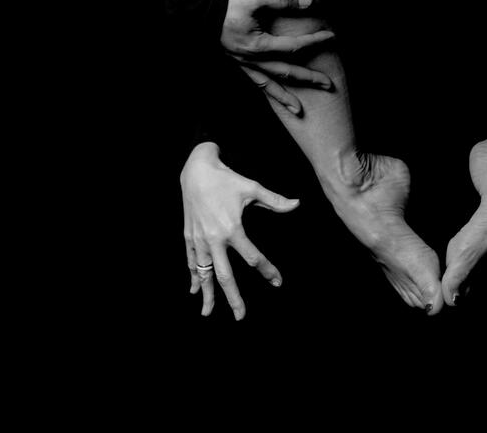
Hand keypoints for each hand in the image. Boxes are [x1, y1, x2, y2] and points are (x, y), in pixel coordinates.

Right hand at [181, 143, 300, 320]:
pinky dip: (193, 276)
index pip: (253, 257)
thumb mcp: (252, 188)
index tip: (278, 282)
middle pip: (225, 276)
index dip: (267, 270)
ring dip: (207, 294)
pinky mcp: (189, 237)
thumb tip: (298, 204)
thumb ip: (275, 201)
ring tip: (208, 313)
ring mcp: (199, 240)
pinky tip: (194, 290)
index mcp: (232, 229)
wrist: (196, 170)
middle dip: (233, 297)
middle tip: (241, 316)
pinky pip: (191, 262)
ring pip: (204, 273)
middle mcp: (214, 239)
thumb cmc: (226, 179)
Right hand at [222, 0, 335, 114]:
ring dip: (284, 97)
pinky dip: (266, 90)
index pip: (293, 46)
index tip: (330, 37)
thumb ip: (283, 0)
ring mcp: (243, 63)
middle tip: (328, 85)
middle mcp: (252, 59)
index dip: (314, 41)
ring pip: (268, 84)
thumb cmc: (226, 2)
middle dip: (308, 79)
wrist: (197, 8)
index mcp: (258, 45)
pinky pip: (254, 81)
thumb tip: (310, 1)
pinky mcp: (236, 62)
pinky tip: (272, 95)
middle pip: (285, 72)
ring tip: (299, 111)